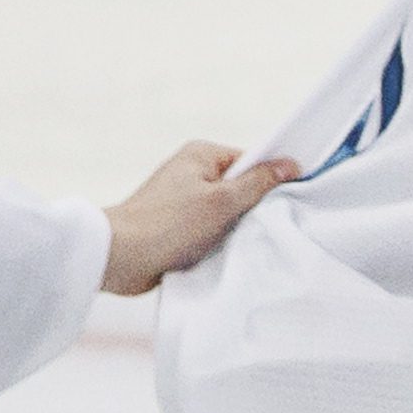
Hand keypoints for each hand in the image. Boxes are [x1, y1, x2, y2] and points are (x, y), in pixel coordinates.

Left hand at [101, 140, 295, 293]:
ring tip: (237, 242)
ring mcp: (184, 199)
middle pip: (241, 187)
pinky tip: (223, 253)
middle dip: (252, 208)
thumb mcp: (222, 202)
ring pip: (228, 212)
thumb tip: (291, 164)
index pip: (251, 161)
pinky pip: (212, 229)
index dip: (270, 181)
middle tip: (260, 226)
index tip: (285, 202)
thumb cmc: (168, 225)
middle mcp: (192, 172)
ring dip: (236, 229)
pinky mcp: (178, 225)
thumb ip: (258, 183)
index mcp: (201, 155)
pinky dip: (219, 241)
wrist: (120, 258)